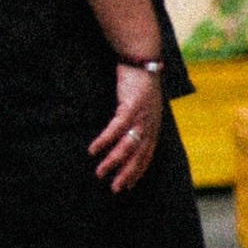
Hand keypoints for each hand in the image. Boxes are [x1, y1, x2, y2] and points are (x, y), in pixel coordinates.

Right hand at [85, 59, 162, 193]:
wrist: (142, 58)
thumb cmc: (139, 79)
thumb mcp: (142, 103)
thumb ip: (137, 118)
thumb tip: (128, 131)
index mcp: (154, 125)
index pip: (147, 154)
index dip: (138, 171)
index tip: (128, 185)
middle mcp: (151, 124)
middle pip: (139, 155)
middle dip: (127, 174)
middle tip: (115, 188)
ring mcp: (142, 116)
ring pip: (127, 146)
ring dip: (113, 161)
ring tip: (100, 172)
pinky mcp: (131, 106)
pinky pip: (116, 129)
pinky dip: (105, 141)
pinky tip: (94, 149)